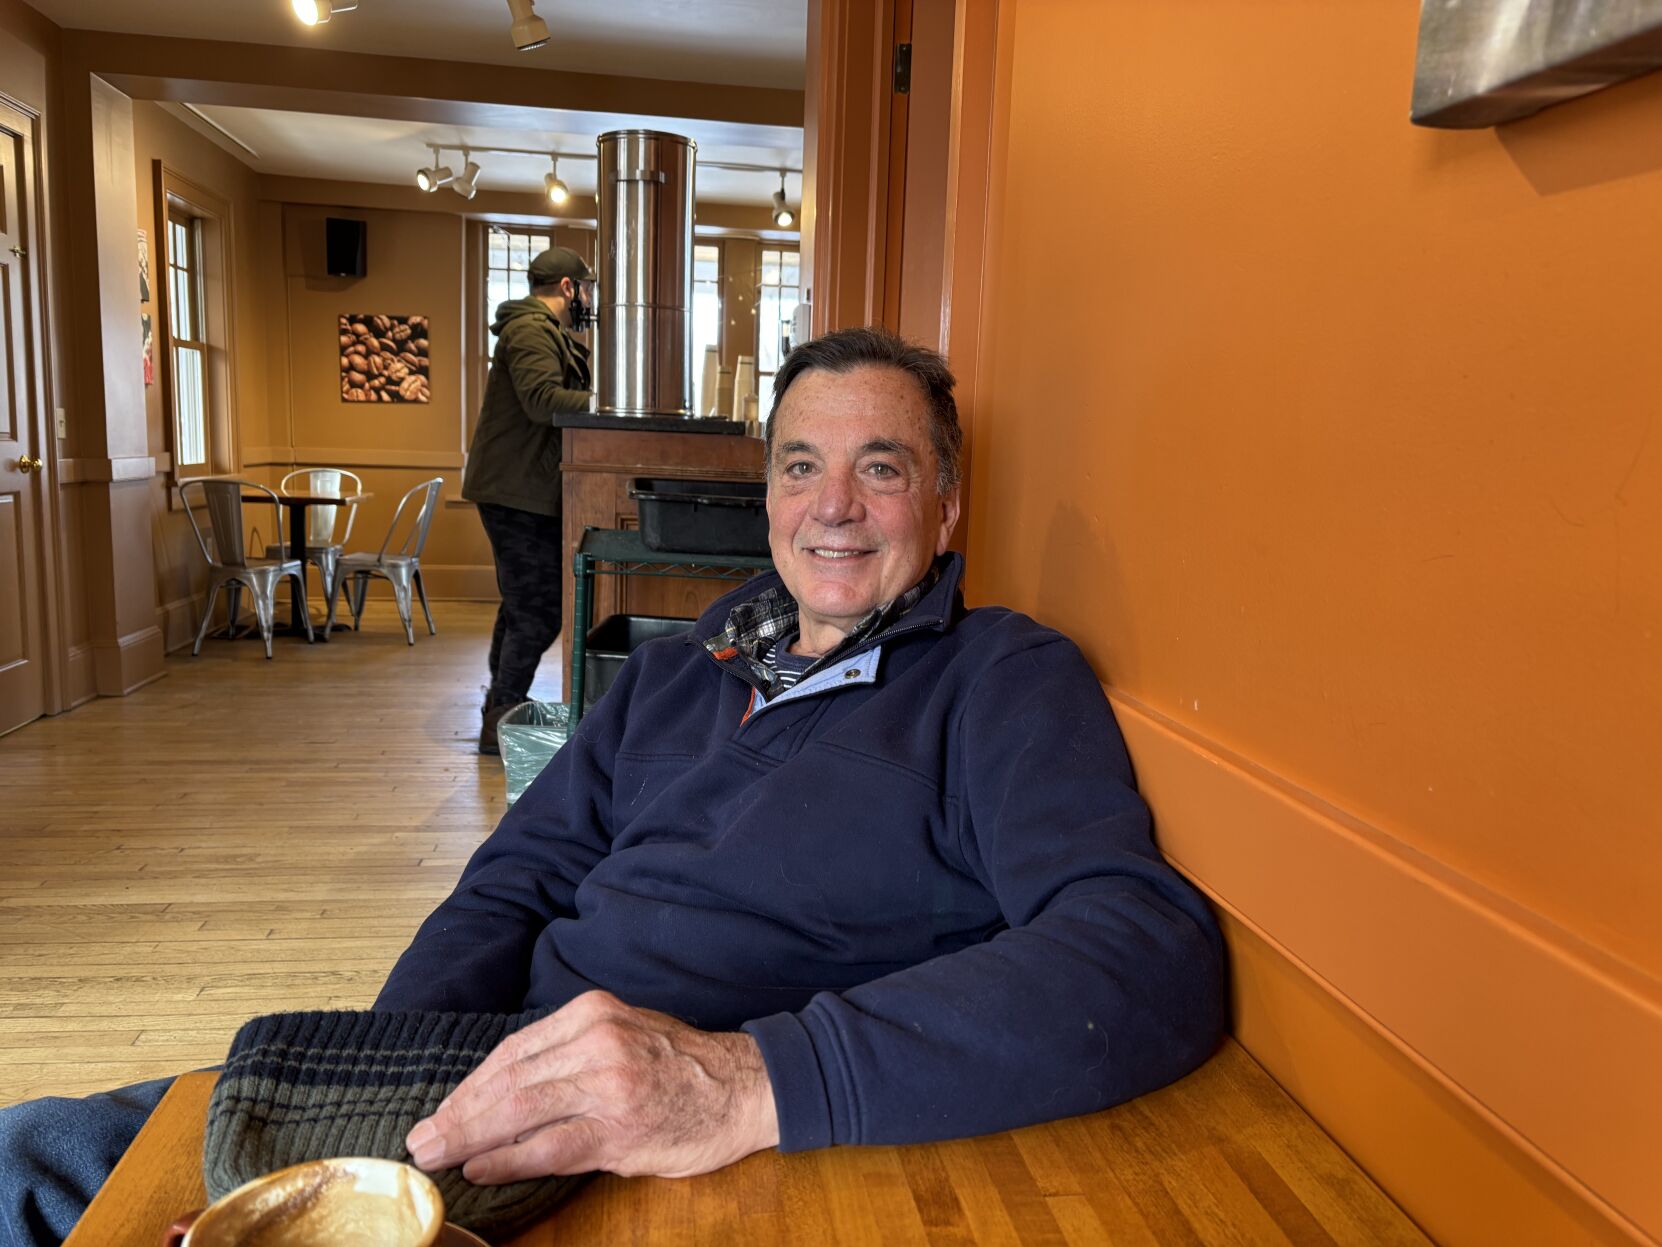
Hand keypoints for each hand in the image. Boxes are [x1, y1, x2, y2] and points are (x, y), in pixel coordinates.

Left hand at [404, 990, 778, 1182]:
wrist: (744, 1086)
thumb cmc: (681, 1064)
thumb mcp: (624, 1032)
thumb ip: (570, 1051)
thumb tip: (504, 1088)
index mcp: (592, 1012)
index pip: (513, 1052)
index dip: (470, 1086)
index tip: (442, 1111)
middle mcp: (596, 1042)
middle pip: (507, 1080)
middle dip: (457, 1113)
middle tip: (421, 1140)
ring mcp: (607, 1085)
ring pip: (519, 1111)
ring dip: (468, 1138)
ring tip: (437, 1156)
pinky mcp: (618, 1130)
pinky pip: (549, 1147)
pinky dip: (508, 1160)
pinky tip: (480, 1169)